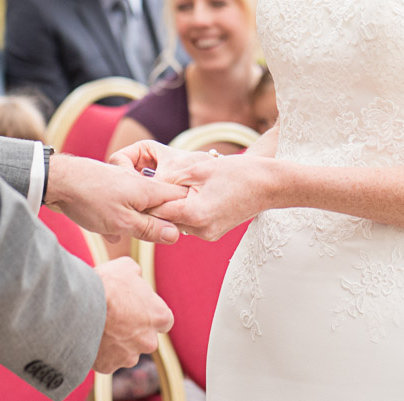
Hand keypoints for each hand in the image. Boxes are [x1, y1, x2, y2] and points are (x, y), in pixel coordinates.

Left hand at [45, 154, 187, 243]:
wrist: (57, 182)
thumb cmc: (90, 200)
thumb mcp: (123, 222)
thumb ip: (150, 228)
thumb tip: (175, 235)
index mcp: (148, 189)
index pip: (179, 197)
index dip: (183, 214)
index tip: (180, 231)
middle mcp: (139, 183)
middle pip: (160, 203)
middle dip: (158, 221)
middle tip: (151, 237)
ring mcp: (123, 184)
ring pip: (140, 206)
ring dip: (136, 222)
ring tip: (126, 234)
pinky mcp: (108, 189)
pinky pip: (122, 207)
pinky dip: (118, 220)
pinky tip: (109, 233)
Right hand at [93, 257, 172, 373]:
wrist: (79, 306)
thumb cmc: (107, 284)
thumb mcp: (127, 267)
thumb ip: (136, 276)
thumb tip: (135, 278)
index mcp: (159, 316)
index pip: (164, 320)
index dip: (150, 314)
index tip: (138, 309)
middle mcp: (148, 341)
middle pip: (145, 339)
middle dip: (133, 331)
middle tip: (114, 317)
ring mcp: (128, 356)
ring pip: (126, 352)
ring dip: (116, 343)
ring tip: (99, 327)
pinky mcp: (108, 366)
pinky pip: (105, 360)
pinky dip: (99, 352)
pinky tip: (89, 338)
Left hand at [111, 141, 271, 241]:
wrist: (269, 185)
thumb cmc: (237, 172)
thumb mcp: (198, 169)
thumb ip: (171, 180)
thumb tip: (148, 186)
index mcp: (195, 215)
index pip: (157, 211)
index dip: (145, 199)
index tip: (135, 187)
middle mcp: (200, 231)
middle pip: (165, 219)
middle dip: (157, 203)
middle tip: (148, 185)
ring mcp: (208, 234)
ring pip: (176, 221)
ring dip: (172, 206)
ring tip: (174, 187)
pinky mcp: (213, 232)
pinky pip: (189, 222)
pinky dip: (186, 209)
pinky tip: (191, 193)